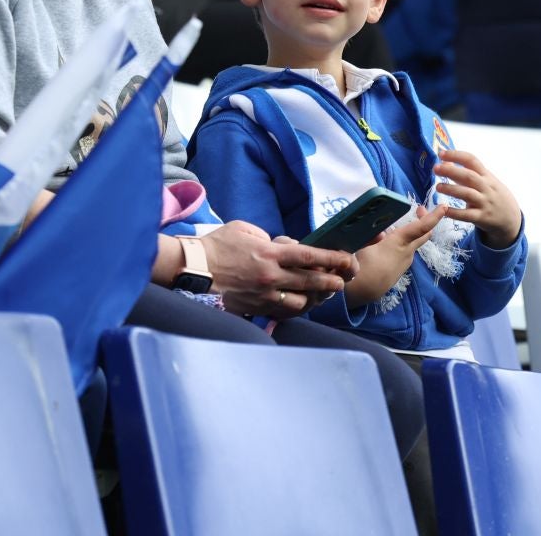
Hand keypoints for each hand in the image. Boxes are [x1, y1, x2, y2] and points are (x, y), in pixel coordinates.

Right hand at [200, 220, 351, 317]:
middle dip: (331, 281)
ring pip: (300, 301)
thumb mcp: (244, 229)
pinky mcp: (255, 308)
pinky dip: (296, 307)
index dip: (332, 258)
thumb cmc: (217, 245)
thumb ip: (267, 238)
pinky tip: (302, 304)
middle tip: (342, 281)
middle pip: (310, 281)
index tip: (347, 259)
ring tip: (325, 294)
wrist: (194, 269)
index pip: (309, 256)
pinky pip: (282, 311)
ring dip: (316, 298)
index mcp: (269, 253)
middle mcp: (270, 276)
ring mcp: (263, 295)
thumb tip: (282, 246)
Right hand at [346, 207, 445, 306]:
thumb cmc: (362, 265)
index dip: (434, 216)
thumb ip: (373, 234)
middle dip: (425, 220)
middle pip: (424, 234)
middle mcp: (407, 252)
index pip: (422, 227)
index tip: (444, 206)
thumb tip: (381, 233)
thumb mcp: (363, 243)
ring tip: (393, 224)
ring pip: (412, 242)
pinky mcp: (400, 269)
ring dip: (409, 232)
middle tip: (419, 209)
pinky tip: (385, 242)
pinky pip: (404, 251)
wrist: (363, 291)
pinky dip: (401, 242)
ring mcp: (405, 262)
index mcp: (400, 242)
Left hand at [433, 150, 520, 247]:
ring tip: (438, 187)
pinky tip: (444, 210)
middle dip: (451, 171)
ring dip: (451, 190)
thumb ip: (466, 173)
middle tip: (435, 168)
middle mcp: (486, 187)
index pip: (472, 160)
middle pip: (469, 176)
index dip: (456, 155)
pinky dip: (455, 213)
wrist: (511, 218)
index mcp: (486, 176)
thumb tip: (446, 163)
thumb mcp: (485, 182)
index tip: (441, 153)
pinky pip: (467, 215)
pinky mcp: (482, 218)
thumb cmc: (494, 195)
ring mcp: (485, 203)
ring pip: (467, 194)